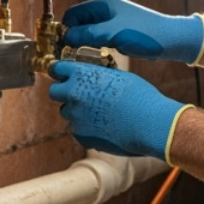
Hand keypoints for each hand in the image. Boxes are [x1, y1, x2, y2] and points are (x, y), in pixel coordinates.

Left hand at [47, 61, 190, 159]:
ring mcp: (75, 116)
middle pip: (54, 92)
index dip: (60, 71)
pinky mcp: (81, 135)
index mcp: (82, 74)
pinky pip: (78, 129)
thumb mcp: (119, 76)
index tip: (62, 74)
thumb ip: (99, 75)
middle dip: (64, 92)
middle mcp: (73, 94)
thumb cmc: (140, 95)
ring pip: (67, 112)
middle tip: (79, 94)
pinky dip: (87, 128)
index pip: (57, 68)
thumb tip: (94, 76)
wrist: (149, 123)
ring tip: (99, 112)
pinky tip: (105, 126)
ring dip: (77, 111)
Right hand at [62, 0, 203, 62]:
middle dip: (73, 36)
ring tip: (79, 56)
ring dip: (84, 43)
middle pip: (80, 22)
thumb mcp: (113, 33)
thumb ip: (89, 34)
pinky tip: (95, 57)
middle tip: (67, 53)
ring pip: (90, 32)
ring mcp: (113, 22)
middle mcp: (106, 11)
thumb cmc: (146, 33)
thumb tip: (67, 37)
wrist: (170, 40)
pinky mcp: (119, 33)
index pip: (73, 13)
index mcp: (103, 4)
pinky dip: (95, 47)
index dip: (65, 27)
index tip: (59, 43)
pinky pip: (100, 39)